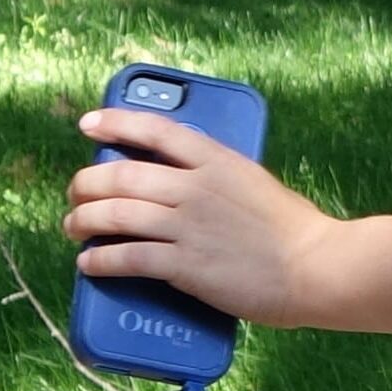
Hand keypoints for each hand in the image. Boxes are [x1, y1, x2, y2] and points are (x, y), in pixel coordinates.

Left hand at [66, 106, 336, 323]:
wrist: (317, 267)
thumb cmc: (294, 230)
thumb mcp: (254, 183)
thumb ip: (217, 178)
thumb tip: (178, 186)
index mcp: (217, 160)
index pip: (155, 130)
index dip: (115, 123)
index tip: (89, 125)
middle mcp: (195, 188)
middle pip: (120, 176)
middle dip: (85, 184)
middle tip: (76, 195)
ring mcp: (188, 226)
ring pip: (114, 215)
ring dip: (83, 221)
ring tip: (75, 228)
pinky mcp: (185, 265)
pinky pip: (126, 257)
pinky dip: (99, 260)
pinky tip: (90, 263)